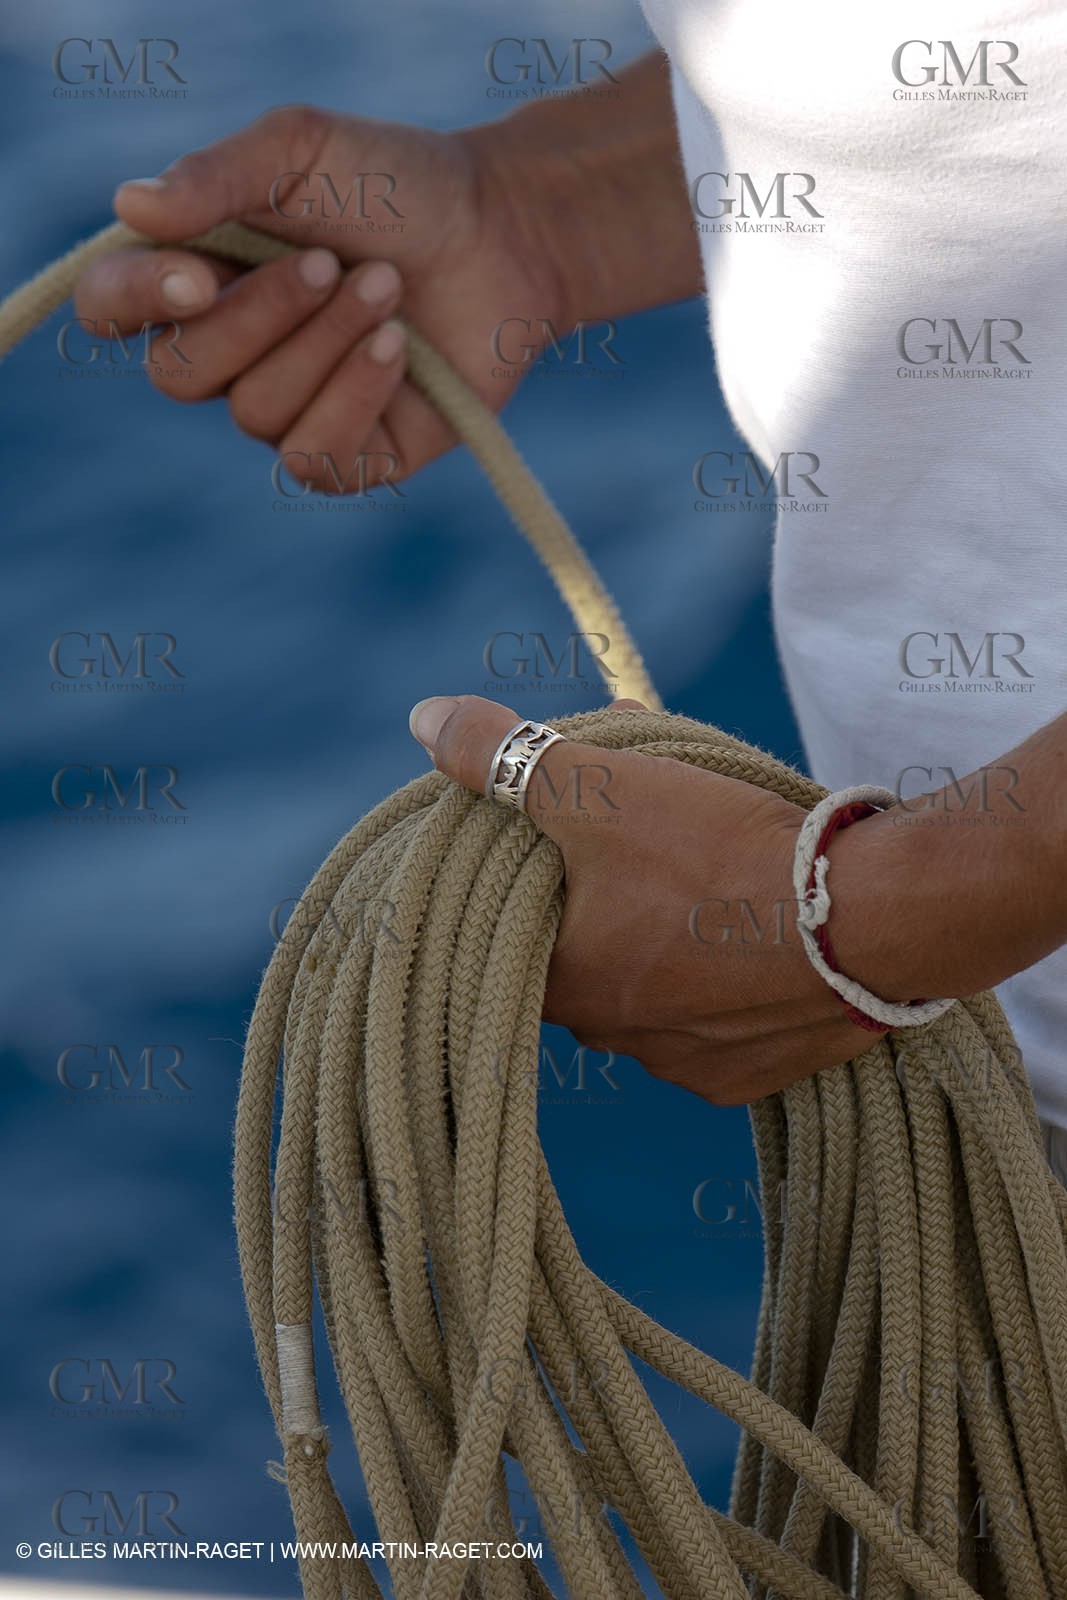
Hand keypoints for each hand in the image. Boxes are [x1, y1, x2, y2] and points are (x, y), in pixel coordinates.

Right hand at [72, 106, 565, 491]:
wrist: (503, 233)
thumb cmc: (395, 185)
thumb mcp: (302, 149)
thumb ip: (217, 175)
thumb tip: (131, 207)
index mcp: (195, 273)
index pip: (114, 307)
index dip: (135, 301)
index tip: (198, 274)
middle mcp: (230, 352)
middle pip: (180, 373)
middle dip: (260, 316)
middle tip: (333, 262)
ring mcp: (288, 410)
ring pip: (255, 411)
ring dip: (327, 342)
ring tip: (389, 287)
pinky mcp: (351, 458)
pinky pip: (314, 456)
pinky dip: (355, 395)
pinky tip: (398, 348)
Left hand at [408, 695, 879, 1104]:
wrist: (863, 920)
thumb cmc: (713, 854)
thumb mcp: (594, 785)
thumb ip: (502, 754)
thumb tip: (424, 717)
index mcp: (564, 984)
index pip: (515, 938)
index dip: (537, 885)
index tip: (567, 847)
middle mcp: (615, 1040)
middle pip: (591, 962)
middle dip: (607, 905)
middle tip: (647, 849)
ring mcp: (688, 1063)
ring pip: (658, 993)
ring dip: (671, 944)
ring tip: (712, 882)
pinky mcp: (754, 1074)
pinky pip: (723, 1025)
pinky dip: (730, 982)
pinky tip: (755, 935)